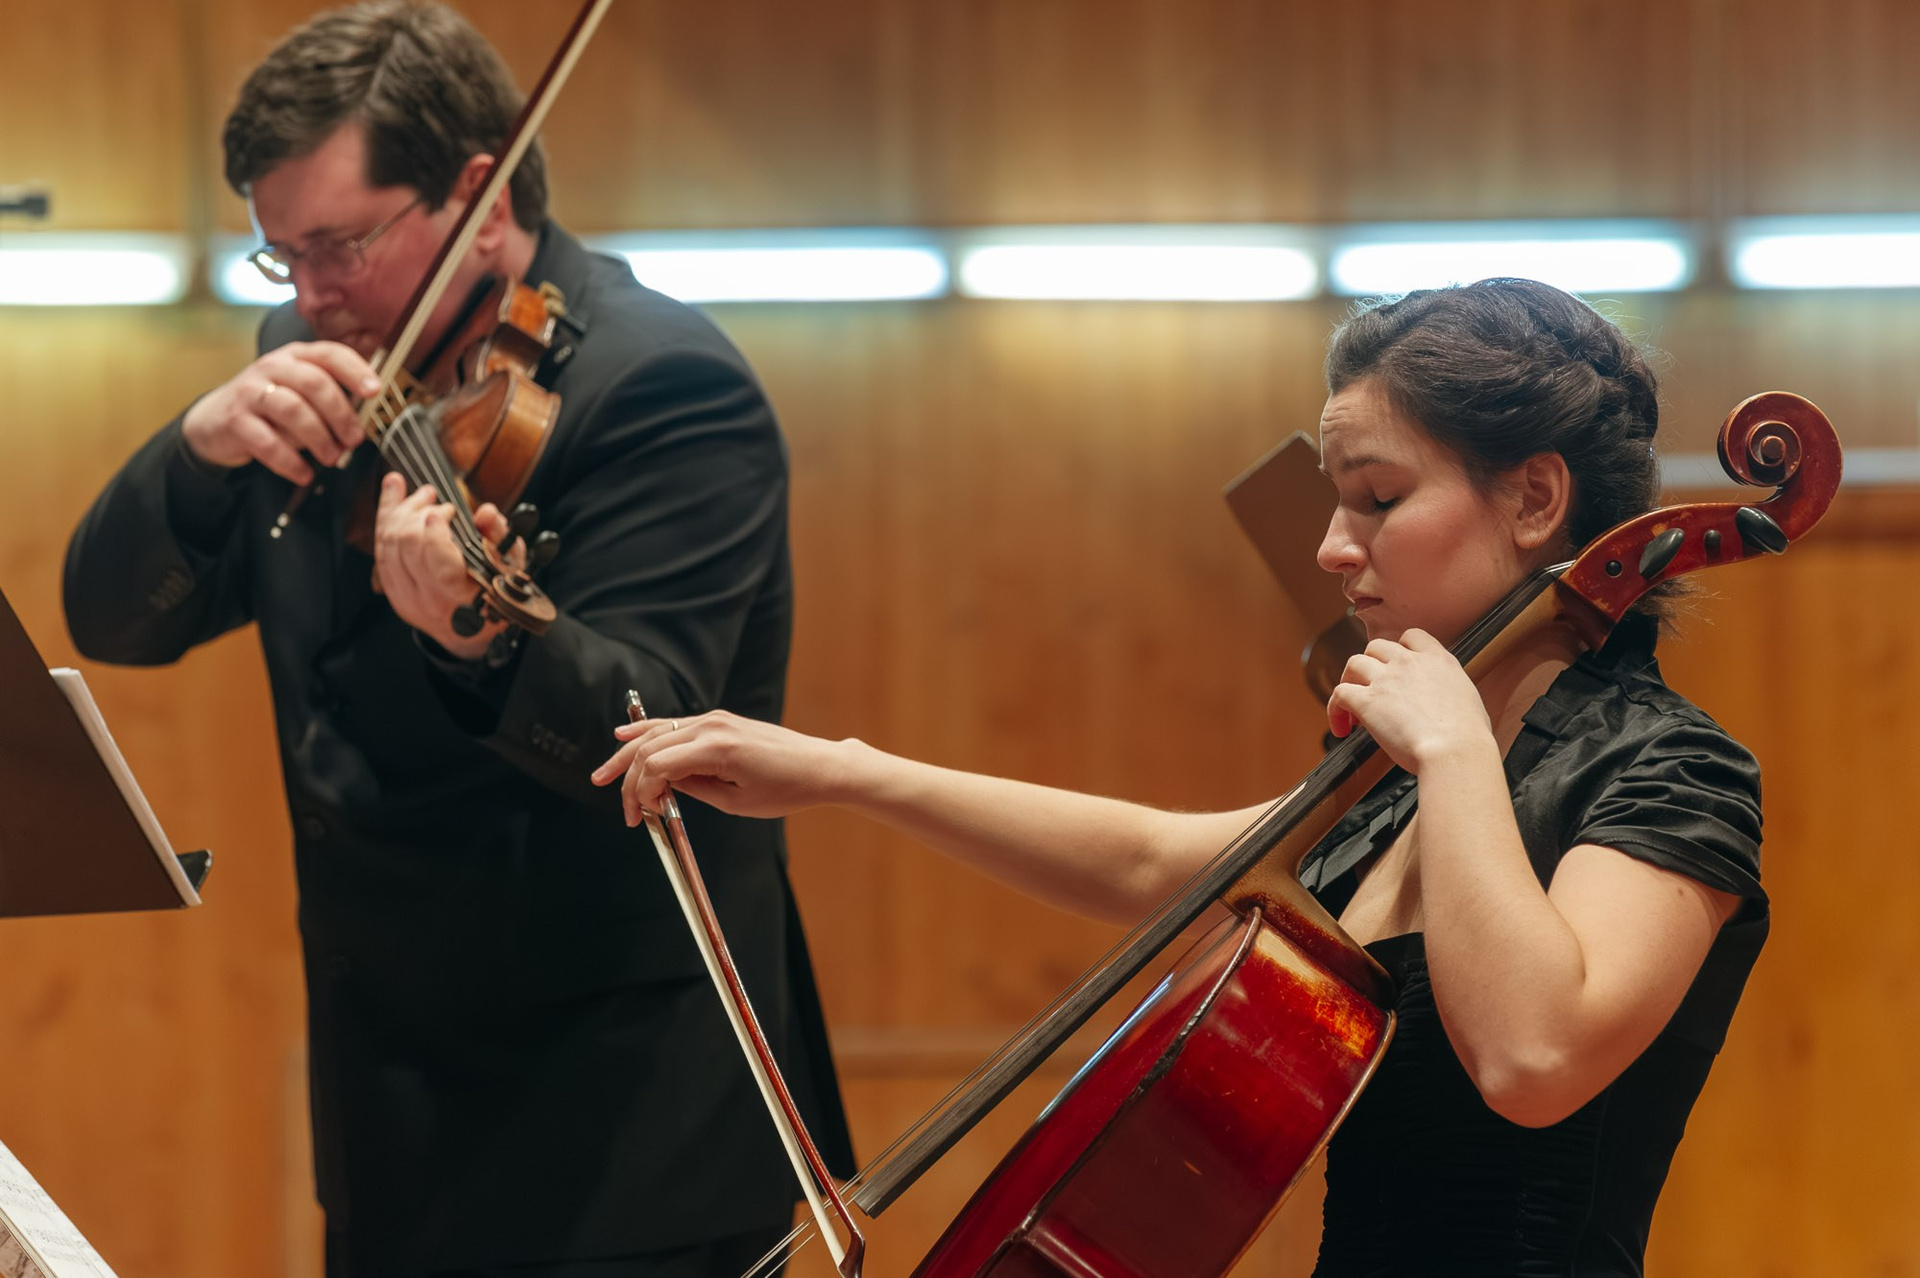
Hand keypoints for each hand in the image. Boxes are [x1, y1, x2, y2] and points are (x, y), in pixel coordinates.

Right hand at [181, 341, 380, 482]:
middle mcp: (272, 368)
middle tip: (354, 440)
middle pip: (314, 383)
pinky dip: (291, 462)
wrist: (216, 419)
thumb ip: (330, 397)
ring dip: (319, 438)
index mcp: (295, 357)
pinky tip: (304, 474)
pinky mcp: (235, 421)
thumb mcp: (299, 392)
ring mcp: (250, 393)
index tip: (374, 391)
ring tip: (331, 458)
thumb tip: (365, 418)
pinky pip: (268, 442)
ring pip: (292, 409)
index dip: (355, 370)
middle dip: (341, 414)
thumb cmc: (271, 406)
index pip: (329, 354)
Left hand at [373, 472, 515, 657]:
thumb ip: (500, 536)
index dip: (436, 529)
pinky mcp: (392, 591)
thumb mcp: (511, 567)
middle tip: (435, 497)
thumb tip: (485, 512)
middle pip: (406, 545)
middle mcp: (428, 600)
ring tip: (421, 493)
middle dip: (417, 512)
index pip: (438, 562)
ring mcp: (405, 598)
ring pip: (387, 543)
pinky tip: (393, 489)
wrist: (472, 634)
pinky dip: (385, 516)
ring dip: (400, 509)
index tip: (447, 510)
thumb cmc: (496, 595)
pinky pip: (380, 548)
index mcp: (461, 598)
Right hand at [590, 711, 849, 826]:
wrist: (819, 766)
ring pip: (657, 733)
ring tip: (604, 773)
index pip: (657, 765)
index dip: (640, 792)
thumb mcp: (737, 801)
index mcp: (715, 749)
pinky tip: (624, 736)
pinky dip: (648, 732)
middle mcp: (711, 726)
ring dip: (629, 753)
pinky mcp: (719, 720)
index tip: (642, 816)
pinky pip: (674, 724)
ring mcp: (714, 719)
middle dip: (629, 778)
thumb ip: (694, 789)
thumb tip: (663, 786)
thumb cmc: (786, 788)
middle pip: (650, 748)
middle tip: (622, 807)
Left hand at [1325, 628, 1492, 773]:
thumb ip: (1448, 691)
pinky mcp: (1367, 701)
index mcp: (1438, 660)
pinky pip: (1339, 693)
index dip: (1399, 649)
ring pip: (1354, 664)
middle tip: (1371, 688)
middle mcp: (1409, 663)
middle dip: (1370, 665)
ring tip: (1351, 706)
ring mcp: (1385, 679)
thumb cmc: (1468, 737)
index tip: (1396, 667)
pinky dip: (1335, 709)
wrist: (1454, 751)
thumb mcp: (1467, 699)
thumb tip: (1441, 703)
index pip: (1411, 636)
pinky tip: (1341, 727)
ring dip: (1350, 681)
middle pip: (1376, 647)